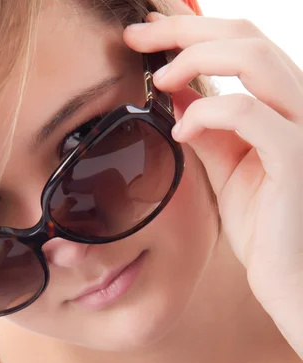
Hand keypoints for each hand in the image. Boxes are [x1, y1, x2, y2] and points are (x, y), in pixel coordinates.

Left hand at [124, 12, 302, 356]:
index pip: (240, 42)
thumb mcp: (226, 166)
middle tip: (137, 34)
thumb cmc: (263, 223)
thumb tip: (176, 92)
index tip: (147, 31)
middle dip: (184, 29)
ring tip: (158, 78)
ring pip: (252, 57)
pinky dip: (206, 114)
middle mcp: (299, 104)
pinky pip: (246, 113)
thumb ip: (206, 128)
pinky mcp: (294, 155)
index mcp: (282, 103)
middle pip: (245, 34)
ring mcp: (301, 126)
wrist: (286, 272)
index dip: (191, 29)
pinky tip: (179, 131)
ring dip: (195, 58)